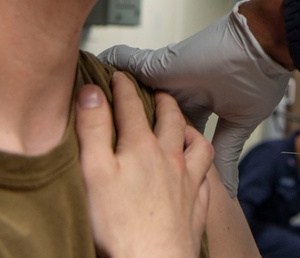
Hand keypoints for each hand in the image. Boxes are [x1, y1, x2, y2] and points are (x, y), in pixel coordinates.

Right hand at [76, 72, 213, 257]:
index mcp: (141, 147)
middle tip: (157, 93)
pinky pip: (207, 179)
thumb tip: (92, 93)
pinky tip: (198, 172)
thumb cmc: (120, 224)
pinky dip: (203, 169)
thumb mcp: (94, 170)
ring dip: (190, 131)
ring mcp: (188, 183)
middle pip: (170, 119)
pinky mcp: (197, 207)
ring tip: (183, 127)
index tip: (117, 76)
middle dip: (163, 101)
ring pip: (197, 145)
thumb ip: (93, 128)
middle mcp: (170, 159)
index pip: (131, 105)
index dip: (122, 87)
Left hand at [98, 1, 290, 196]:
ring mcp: (165, 79)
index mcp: (192, 109)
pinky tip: (88, 67)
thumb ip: (225, 152)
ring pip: (127, 88)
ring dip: (107, 94)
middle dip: (118, 119)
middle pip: (137, 112)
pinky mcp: (159, 65)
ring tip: (81, 98)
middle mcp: (175, 94)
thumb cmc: (256, 79)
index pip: (159, 130)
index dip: (142, 140)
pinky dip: (107, 65)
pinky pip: (125, 63)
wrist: (263, 48)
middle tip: (90, 125)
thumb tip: (227, 186)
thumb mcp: (238, 123)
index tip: (123, 161)